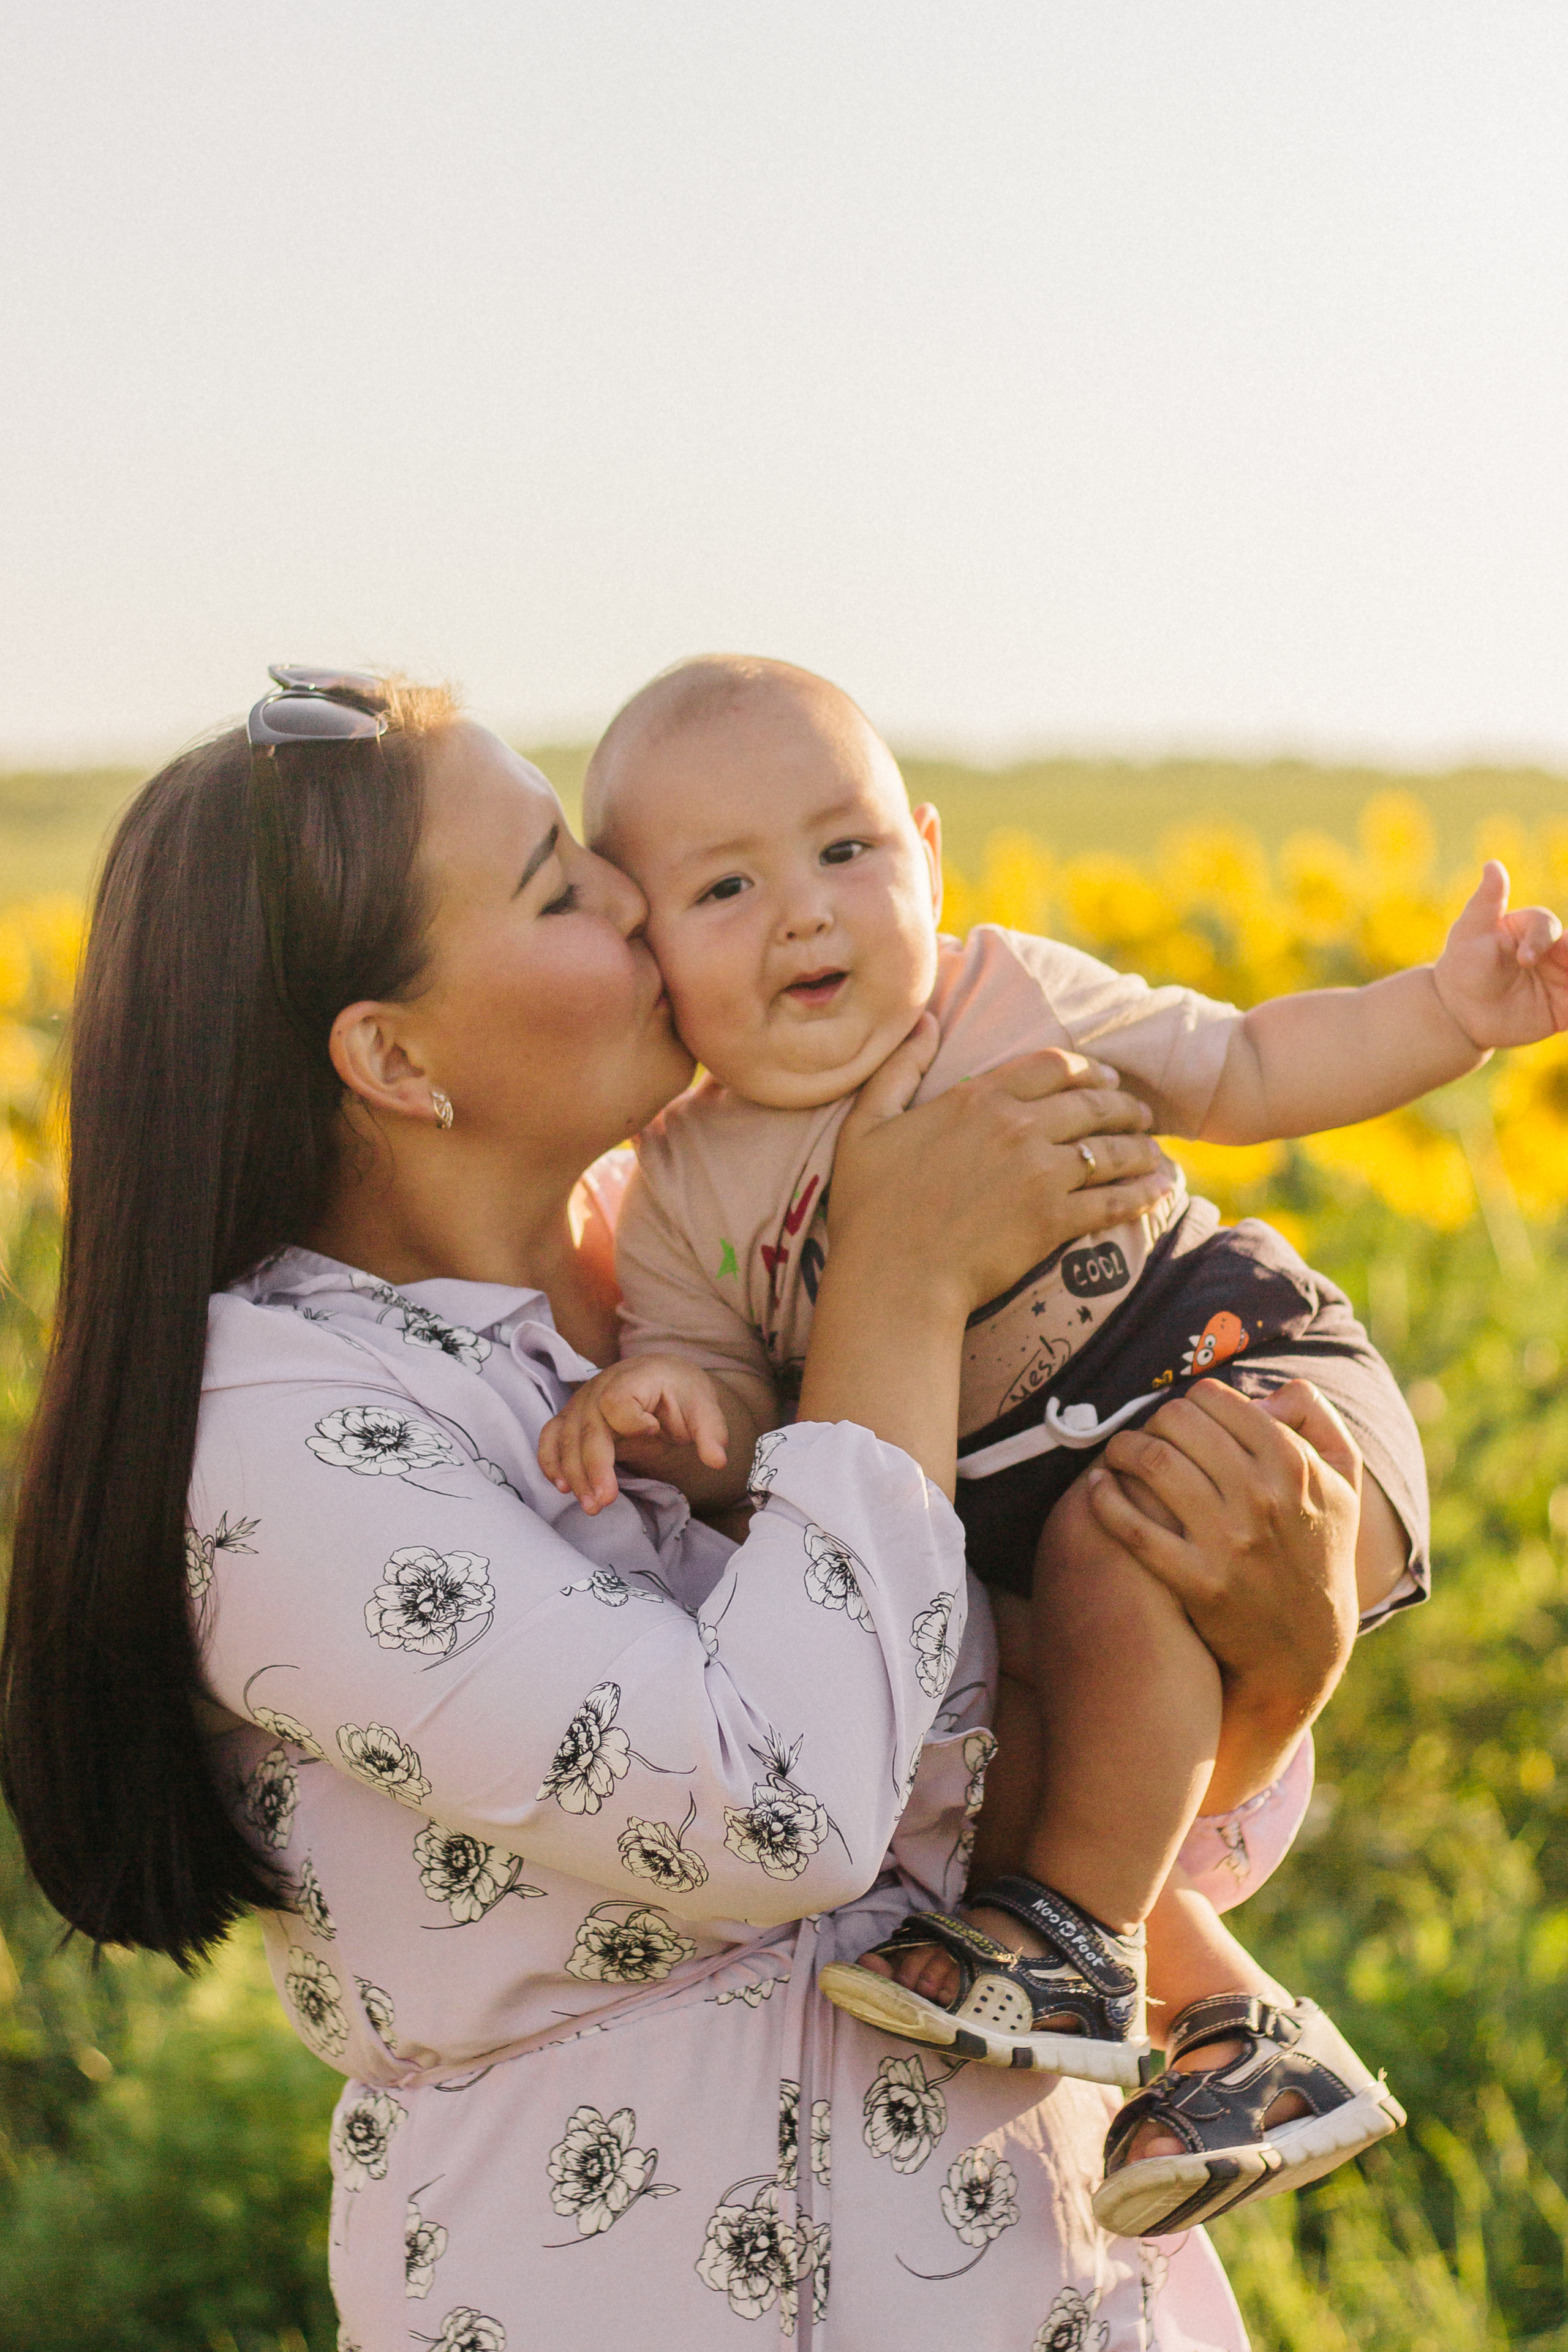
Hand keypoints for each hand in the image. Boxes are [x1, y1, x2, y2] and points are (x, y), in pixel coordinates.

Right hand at [538, 1356, 728, 1514]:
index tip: (654, 1430)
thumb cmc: (681, 1393)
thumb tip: (718, 1460)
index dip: (631, 1420)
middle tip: (603, 1502)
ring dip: (573, 1474)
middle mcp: (600, 1387)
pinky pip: (550, 1437)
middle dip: (593, 1468)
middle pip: (587, 1428)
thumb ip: (711, 1432)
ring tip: (590, 1506)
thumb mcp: (704, 1407)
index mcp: (634, 1378)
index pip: (617, 1401)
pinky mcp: (571, 1418)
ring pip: (565, 1439)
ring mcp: (581, 1402)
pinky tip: (561, 1487)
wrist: (662, 1378)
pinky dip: (551, 1462)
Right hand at [828, 1015, 1176, 1322]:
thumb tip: (924, 1022)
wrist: (894, 1277)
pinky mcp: (1054, 1221)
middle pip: (1093, 1104)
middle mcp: (1019, 1128)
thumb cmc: (869, 1206)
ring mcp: (1042, 1175)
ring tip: (1155, 1153)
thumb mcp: (866, 1125)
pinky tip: (1160, 1191)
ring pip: (1111, 1150)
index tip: (1105, 1080)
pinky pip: (1113, 1201)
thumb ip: (898, 1069)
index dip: (1087, 1069)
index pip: (1053, 1065)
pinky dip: (1143, 1194)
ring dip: (1142, 1149)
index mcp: (979, 1098)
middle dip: (1125, 1107)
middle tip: (1142, 1115)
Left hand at [1084, 1379, 1361, 1745]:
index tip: (1185, 1418)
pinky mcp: (1196, 1581)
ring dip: (1122, 1448)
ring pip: (1151, 1462)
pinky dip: (1104, 1497)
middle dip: (1153, 1421)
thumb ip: (1315, 1418)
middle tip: (1149, 1435)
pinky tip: (1099, 1487)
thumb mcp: (1343, 1480)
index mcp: (1294, 1464)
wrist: (1306, 1644)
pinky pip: (1130, 1525)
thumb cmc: (1318, 1548)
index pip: (1215, 1398)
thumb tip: (1266, 1392)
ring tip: (1118, 1455)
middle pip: (1177, 1421)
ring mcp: (1227, 1541)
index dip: (1190, 1401)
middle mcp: (1261, 1497)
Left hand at [1432, 860, 1567, 1048]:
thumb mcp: (1470, 931)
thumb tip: (1493, 864)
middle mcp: (1553, 952)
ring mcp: (1561, 979)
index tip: (1524, 958)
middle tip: (1565, 958)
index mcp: (1533, 929)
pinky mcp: (1563, 1009)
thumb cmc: (1463, 964)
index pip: (1547, 927)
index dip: (1540, 940)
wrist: (1458, 1010)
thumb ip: (1487, 901)